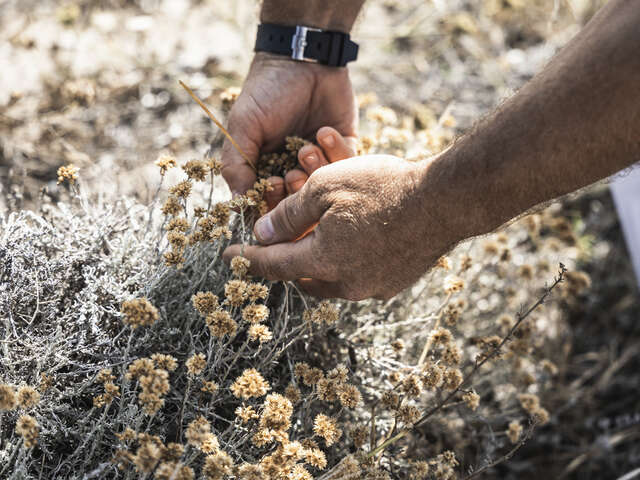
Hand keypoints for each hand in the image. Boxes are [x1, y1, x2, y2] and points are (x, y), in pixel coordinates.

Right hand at [221, 53, 357, 207]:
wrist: (301, 58)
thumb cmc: (266, 92)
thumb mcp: (243, 127)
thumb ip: (237, 166)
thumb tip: (238, 205)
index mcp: (267, 169)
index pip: (270, 204)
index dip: (273, 204)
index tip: (272, 185)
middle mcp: (294, 169)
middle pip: (300, 203)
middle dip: (297, 192)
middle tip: (293, 174)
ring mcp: (321, 159)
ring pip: (325, 187)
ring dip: (315, 170)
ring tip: (306, 148)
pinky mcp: (345, 146)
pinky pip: (347, 166)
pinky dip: (336, 153)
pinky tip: (323, 132)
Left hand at [223, 154, 458, 300]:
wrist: (444, 199)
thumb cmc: (384, 187)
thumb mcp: (326, 187)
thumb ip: (289, 214)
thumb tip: (264, 233)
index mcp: (324, 261)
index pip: (274, 266)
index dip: (247, 259)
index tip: (227, 256)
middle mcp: (346, 283)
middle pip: (303, 278)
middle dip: (286, 262)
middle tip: (276, 245)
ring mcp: (373, 287)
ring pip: (331, 279)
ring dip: (318, 261)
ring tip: (314, 239)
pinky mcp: (394, 282)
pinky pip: (358, 276)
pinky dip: (346, 261)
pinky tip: (351, 240)